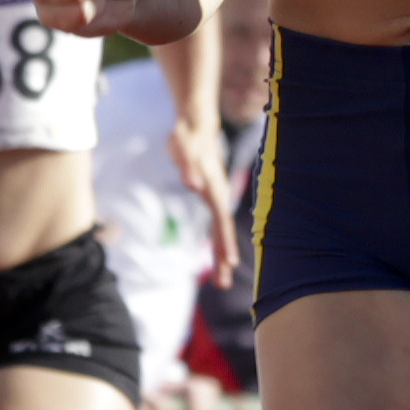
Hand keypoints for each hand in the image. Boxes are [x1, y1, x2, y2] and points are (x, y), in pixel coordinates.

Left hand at [171, 106, 235, 285]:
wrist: (195, 125)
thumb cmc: (186, 137)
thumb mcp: (181, 148)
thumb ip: (186, 166)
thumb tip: (193, 185)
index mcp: (213, 187)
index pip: (220, 220)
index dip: (224, 241)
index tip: (228, 262)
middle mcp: (218, 195)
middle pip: (222, 231)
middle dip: (223, 257)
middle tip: (222, 283)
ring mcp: (216, 197)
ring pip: (221, 230)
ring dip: (221, 254)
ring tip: (222, 279)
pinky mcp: (211, 197)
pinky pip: (217, 225)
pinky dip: (218, 242)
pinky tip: (218, 256)